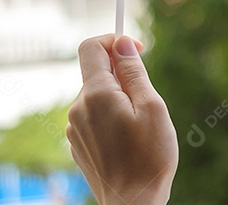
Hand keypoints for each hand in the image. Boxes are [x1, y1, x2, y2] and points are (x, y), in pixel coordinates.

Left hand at [67, 35, 177, 204]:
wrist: (132, 203)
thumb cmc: (150, 157)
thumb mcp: (152, 107)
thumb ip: (134, 73)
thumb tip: (122, 43)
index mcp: (96, 95)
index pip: (91, 48)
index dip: (114, 40)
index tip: (137, 50)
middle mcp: (78, 109)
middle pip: (97, 73)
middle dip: (123, 76)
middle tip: (148, 101)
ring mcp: (75, 128)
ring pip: (97, 95)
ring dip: (119, 98)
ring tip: (140, 126)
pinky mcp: (78, 144)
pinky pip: (94, 116)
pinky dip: (112, 116)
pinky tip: (128, 140)